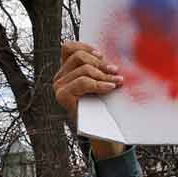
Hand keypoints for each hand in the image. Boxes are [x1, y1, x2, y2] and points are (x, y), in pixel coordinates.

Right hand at [54, 42, 127, 158]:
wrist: (101, 129)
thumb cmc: (104, 104)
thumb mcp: (103, 80)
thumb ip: (101, 67)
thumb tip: (113, 55)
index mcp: (67, 70)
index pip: (68, 47)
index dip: (86, 47)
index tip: (102, 56)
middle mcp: (60, 76)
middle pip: (79, 56)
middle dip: (101, 64)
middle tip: (116, 73)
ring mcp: (59, 86)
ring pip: (83, 69)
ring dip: (104, 75)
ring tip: (117, 83)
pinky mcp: (63, 96)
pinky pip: (83, 82)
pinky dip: (99, 84)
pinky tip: (110, 88)